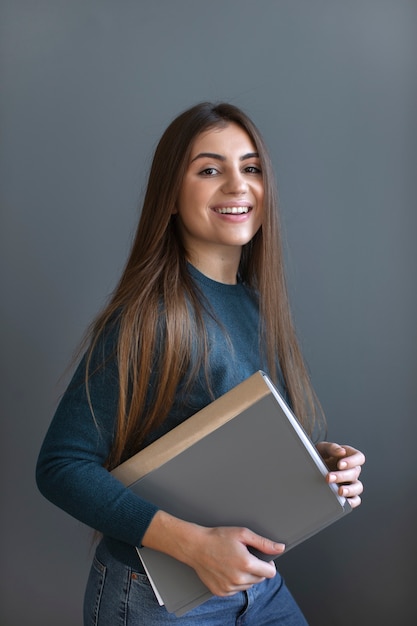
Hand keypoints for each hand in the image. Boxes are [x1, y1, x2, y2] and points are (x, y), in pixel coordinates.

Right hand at [142, 511, 284, 595]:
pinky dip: (235, 581)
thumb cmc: (217, 538)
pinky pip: (236, 589)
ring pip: (248, 585)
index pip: (271, 573)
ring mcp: (229, 587)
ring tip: (234, 561)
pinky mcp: (221, 592)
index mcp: (246, 564)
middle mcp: (238, 579)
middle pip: (260, 579)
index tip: (263, 559)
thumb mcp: (242, 534)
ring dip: (246, 576)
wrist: (195, 546)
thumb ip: (263, 543)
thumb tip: (279, 548)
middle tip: (245, 556)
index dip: (269, 564)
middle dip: (256, 568)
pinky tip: (227, 569)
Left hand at [316, 442, 364, 507]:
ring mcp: (351, 482)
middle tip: (329, 477)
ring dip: (349, 490)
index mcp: (349, 456)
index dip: (352, 461)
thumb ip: (332, 447)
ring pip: (358, 487)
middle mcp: (352, 470)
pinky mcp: (347, 494)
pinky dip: (351, 502)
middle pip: (355, 473)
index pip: (358, 457)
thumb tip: (341, 451)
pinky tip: (343, 501)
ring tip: (339, 491)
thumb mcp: (323, 448)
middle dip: (342, 476)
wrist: (309, 468)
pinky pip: (355, 499)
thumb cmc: (319, 456)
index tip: (340, 464)